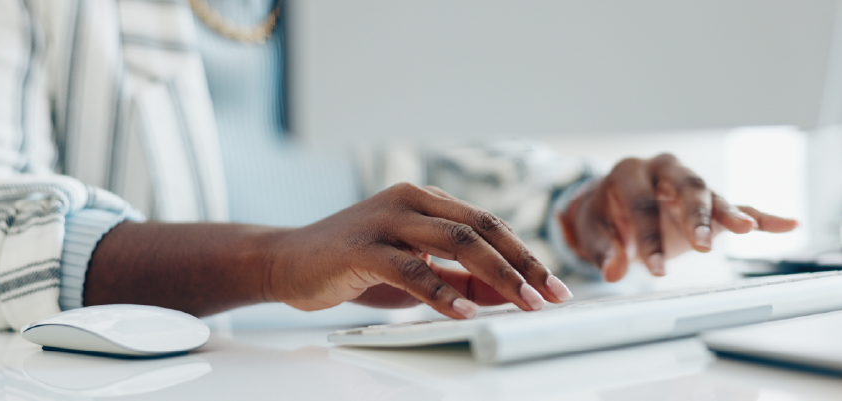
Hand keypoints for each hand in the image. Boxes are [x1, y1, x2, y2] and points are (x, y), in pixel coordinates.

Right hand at [267, 183, 572, 318]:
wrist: (287, 261)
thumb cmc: (352, 264)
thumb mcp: (413, 270)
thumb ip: (454, 277)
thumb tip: (502, 294)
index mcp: (425, 200)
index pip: (488, 224)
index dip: (525, 254)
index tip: (553, 284)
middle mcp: (410, 201)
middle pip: (481, 229)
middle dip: (523, 264)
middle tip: (551, 295)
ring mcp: (385, 220)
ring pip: (455, 241)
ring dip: (496, 275)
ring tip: (523, 303)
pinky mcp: (361, 247)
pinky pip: (412, 270)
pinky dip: (442, 293)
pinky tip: (465, 313)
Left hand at [559, 154, 798, 281]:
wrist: (611, 204)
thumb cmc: (601, 216)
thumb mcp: (592, 230)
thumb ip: (602, 249)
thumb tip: (613, 272)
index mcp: (629, 172)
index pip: (641, 206)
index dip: (649, 239)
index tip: (657, 270)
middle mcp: (662, 169)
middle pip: (686, 187)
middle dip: (695, 215)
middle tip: (703, 245)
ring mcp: (688, 183)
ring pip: (712, 195)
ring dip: (727, 214)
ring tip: (745, 230)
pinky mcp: (706, 201)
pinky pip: (737, 205)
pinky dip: (760, 216)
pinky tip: (788, 224)